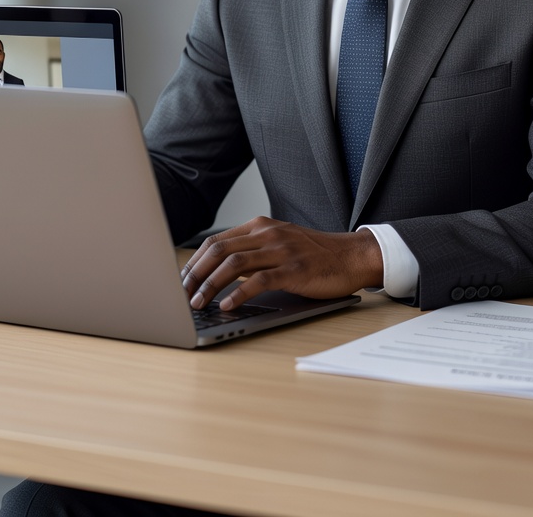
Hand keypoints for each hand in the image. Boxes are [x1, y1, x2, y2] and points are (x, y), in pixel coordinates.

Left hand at [180, 216, 382, 310]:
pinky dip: (238, 293)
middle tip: (182, 295)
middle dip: (195, 274)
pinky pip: (259, 280)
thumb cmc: (313, 254)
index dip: (194, 262)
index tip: (181, 281)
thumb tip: (217, 272)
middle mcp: (267, 234)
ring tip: (197, 303)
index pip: (216, 241)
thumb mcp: (278, 243)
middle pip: (219, 250)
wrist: (351, 255)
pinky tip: (227, 305)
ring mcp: (280, 250)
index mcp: (259, 226)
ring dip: (210, 285)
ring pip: (233, 264)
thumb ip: (252, 251)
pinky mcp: (294, 269)